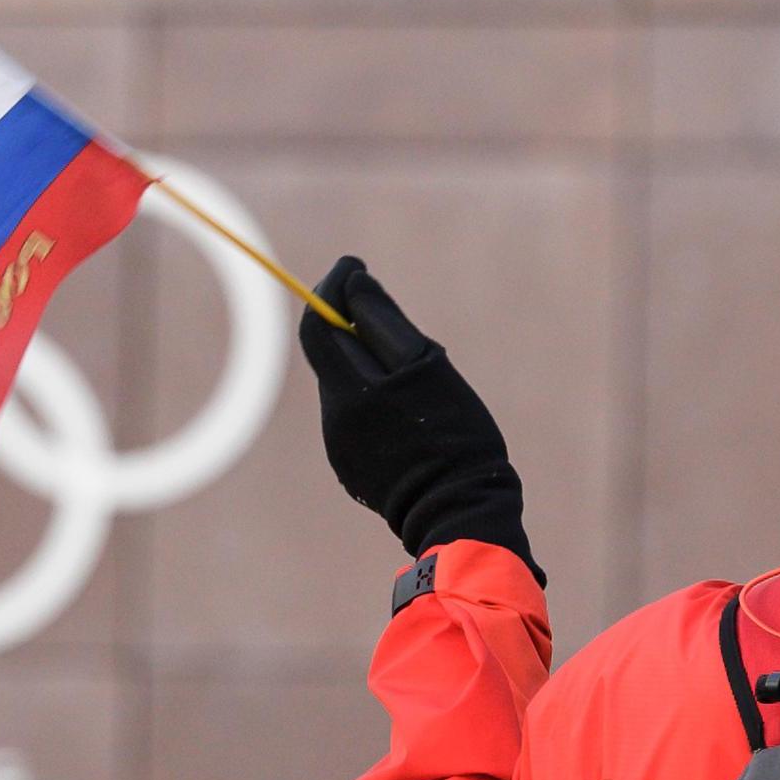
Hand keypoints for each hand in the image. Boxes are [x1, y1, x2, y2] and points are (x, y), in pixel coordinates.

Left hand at [299, 256, 542, 584]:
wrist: (459, 512)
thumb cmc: (455, 437)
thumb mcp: (429, 368)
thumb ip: (386, 324)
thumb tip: (353, 284)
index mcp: (351, 388)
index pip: (321, 323)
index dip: (334, 288)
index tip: (355, 266)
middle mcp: (336, 416)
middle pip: (330, 352)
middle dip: (351, 325)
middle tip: (378, 304)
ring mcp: (340, 444)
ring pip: (347, 384)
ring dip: (368, 365)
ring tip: (415, 378)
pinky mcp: (350, 464)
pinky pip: (356, 416)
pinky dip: (375, 399)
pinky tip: (410, 416)